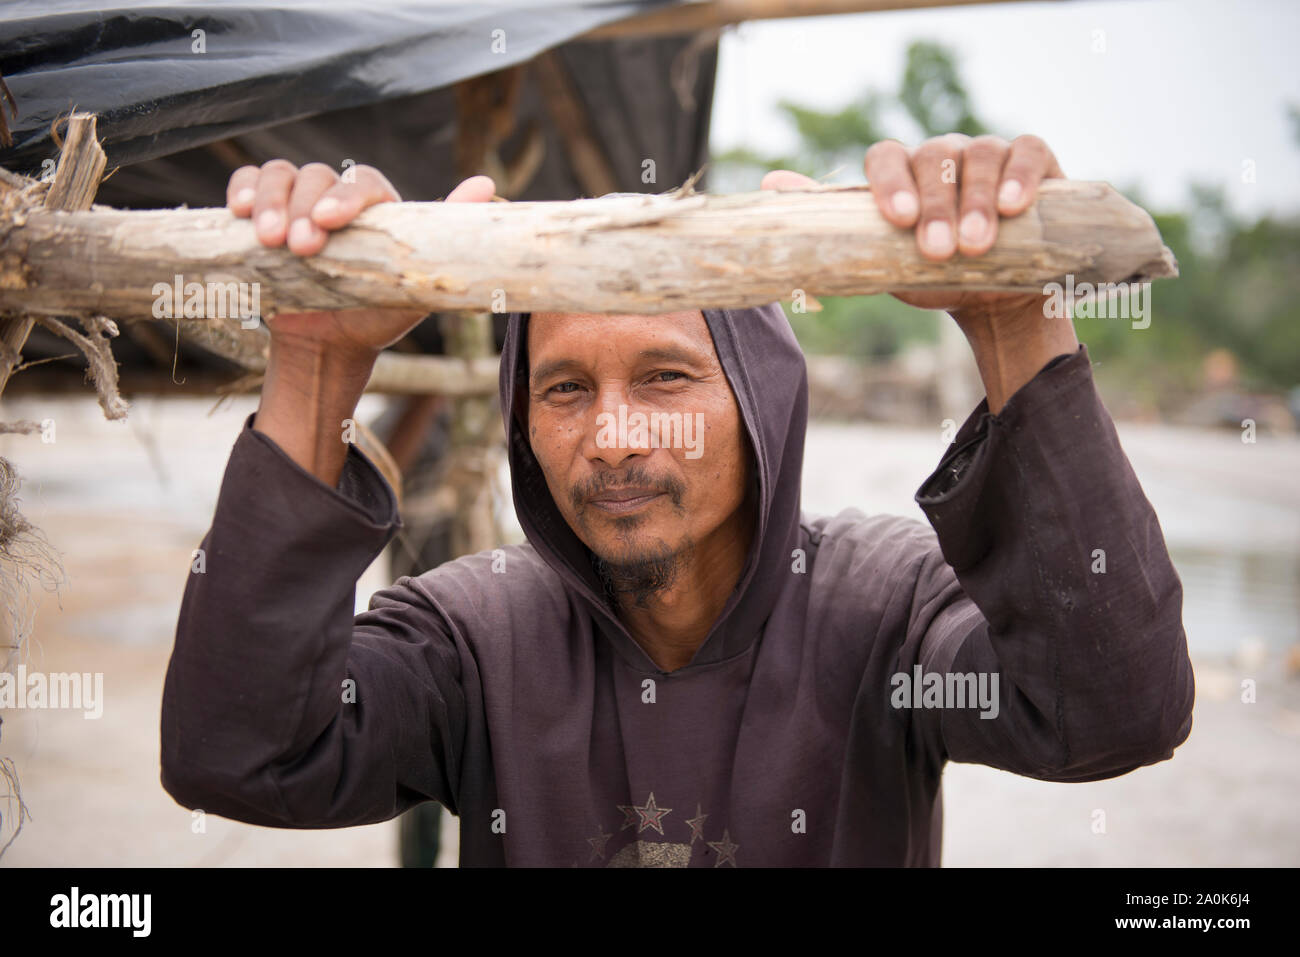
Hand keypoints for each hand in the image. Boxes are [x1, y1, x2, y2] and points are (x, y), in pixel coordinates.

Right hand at [226, 161, 495, 359]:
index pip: (363, 183)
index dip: (346, 197)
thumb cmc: (379, 312)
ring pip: (279, 176)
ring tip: (267, 238)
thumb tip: (486, 184)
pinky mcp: (264, 215)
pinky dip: (241, 190)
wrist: (333, 345)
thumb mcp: (420, 281)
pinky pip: (248, 185)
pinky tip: (237, 212)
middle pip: (315, 176)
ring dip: (269, 201)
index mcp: (377, 207)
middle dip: (303, 208)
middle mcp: (337, 197)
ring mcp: (298, 203)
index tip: (329, 221)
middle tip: (300, 247)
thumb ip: (449, 232)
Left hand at [761, 133, 1065, 326]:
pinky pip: (1029, 151)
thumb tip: (769, 185)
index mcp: (902, 173)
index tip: (897, 220)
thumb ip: (832, 222)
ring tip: (975, 245)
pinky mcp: (1035, 164)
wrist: (993, 302)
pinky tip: (1016, 207)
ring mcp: (989, 155)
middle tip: (938, 250)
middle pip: (934, 156)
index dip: (888, 183)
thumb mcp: (879, 258)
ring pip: (980, 154)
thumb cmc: (931, 278)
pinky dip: (1021, 175)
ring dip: (978, 200)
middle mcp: (942, 156)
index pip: (885, 155)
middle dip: (936, 205)